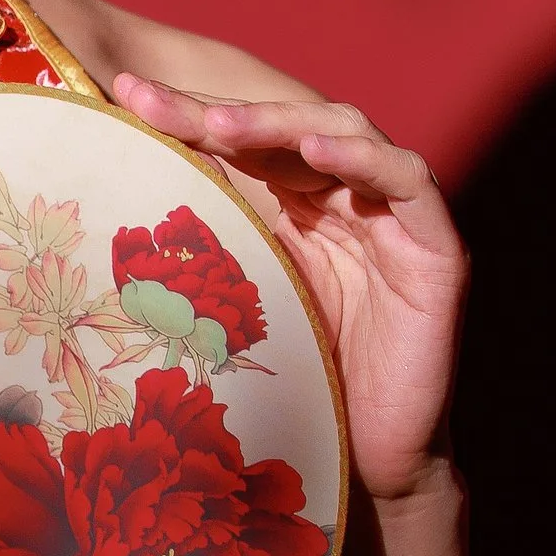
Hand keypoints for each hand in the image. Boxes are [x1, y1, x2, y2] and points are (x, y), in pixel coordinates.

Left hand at [111, 73, 465, 503]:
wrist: (367, 457)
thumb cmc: (301, 384)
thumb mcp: (239, 307)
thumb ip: (207, 254)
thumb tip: (117, 216)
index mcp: (301, 205)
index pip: (245, 143)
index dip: (188, 117)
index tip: (124, 98)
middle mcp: (350, 198)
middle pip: (287, 128)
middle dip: (218, 111)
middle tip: (152, 101)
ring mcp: (397, 217)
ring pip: (345, 136)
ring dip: (280, 125)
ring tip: (219, 123)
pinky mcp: (438, 248)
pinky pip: (408, 183)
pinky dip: (364, 162)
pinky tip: (316, 153)